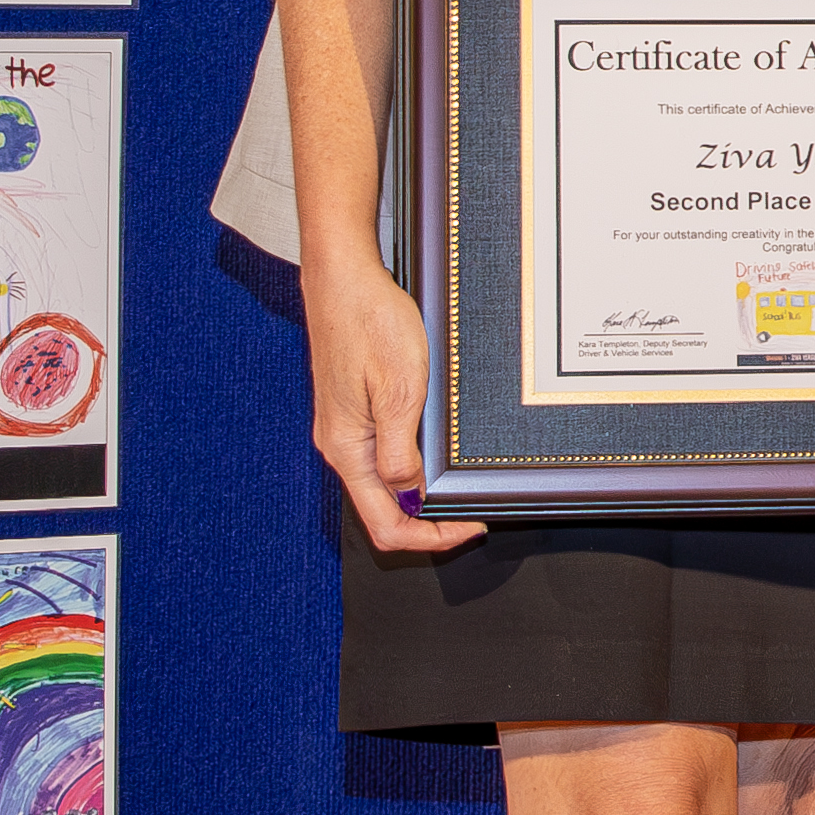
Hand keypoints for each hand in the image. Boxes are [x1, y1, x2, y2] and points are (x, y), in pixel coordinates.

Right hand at [306, 258, 467, 555]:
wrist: (343, 276)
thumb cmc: (369, 321)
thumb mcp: (400, 390)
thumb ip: (402, 451)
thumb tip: (412, 495)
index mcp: (347, 449)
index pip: (385, 524)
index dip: (430, 538)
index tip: (468, 527)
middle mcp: (341, 445)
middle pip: (385, 509)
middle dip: (430, 518)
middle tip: (473, 507)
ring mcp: (346, 427)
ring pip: (385, 482)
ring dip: (422, 489)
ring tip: (460, 479)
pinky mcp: (354, 408)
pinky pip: (382, 452)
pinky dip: (413, 462)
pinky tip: (437, 448)